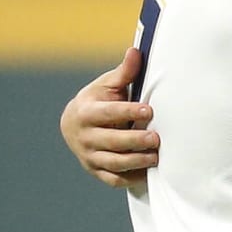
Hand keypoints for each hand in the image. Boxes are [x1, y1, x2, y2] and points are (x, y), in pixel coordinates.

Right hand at [60, 49, 157, 188]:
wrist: (75, 124)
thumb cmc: (99, 101)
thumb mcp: (107, 85)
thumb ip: (124, 73)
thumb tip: (136, 51)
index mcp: (87, 112)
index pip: (108, 113)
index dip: (128, 111)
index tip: (148, 109)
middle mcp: (85, 136)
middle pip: (111, 141)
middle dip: (134, 140)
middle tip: (156, 138)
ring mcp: (89, 156)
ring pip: (113, 162)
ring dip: (135, 161)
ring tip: (156, 157)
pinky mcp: (96, 170)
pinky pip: (113, 179)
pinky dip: (130, 178)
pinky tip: (148, 174)